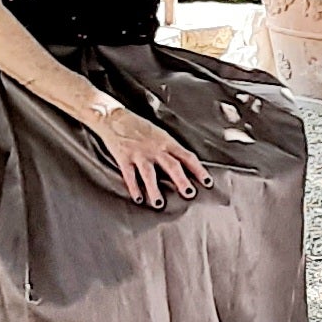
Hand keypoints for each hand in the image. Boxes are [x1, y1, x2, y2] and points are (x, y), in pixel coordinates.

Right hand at [90, 104, 212, 207]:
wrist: (114, 117)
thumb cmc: (139, 127)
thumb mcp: (159, 134)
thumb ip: (170, 148)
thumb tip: (185, 165)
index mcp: (167, 142)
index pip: (187, 157)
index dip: (198, 170)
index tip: (207, 182)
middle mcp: (155, 148)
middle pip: (172, 165)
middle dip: (181, 180)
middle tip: (189, 194)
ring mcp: (139, 154)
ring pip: (149, 174)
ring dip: (155, 189)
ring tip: (159, 204)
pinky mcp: (124, 158)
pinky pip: (130, 175)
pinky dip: (134, 187)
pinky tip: (138, 198)